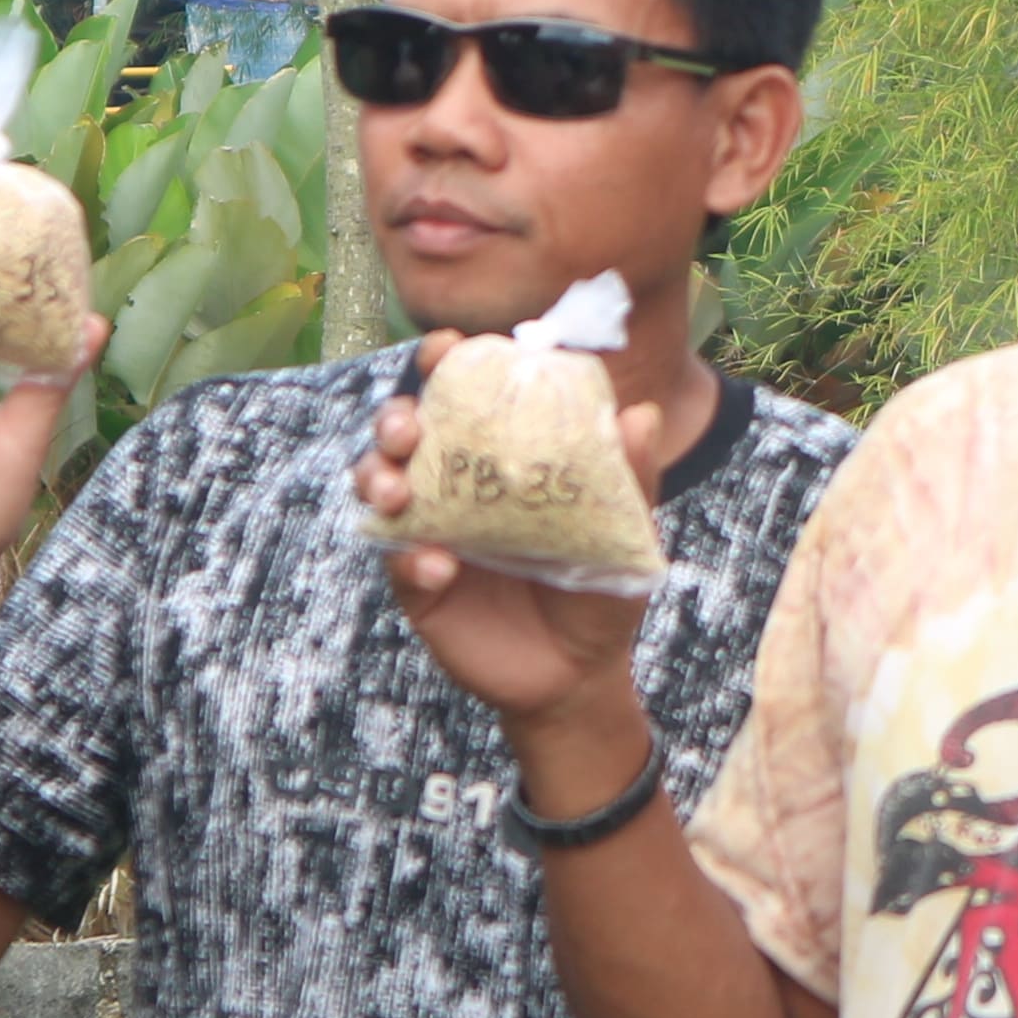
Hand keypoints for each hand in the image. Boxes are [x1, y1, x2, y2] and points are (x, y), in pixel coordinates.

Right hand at [357, 350, 665, 785]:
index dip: (445, 364)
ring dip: (378, 477)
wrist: (580, 670)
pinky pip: (397, 562)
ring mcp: (429, 532)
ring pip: (379, 487)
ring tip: (399, 491)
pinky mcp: (418, 585)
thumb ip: (631, 478)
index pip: (463, 397)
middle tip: (407, 427)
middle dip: (394, 417)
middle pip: (403, 433)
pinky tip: (438, 566)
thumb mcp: (624, 533)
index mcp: (498, 458)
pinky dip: (410, 559)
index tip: (446, 346)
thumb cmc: (600, 587)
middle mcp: (454, 485)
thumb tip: (639, 414)